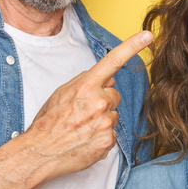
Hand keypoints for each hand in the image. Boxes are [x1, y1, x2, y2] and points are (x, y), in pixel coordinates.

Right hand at [24, 30, 151, 178]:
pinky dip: (100, 136)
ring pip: (113, 115)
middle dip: (102, 101)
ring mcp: (105, 122)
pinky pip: (111, 133)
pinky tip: (84, 139)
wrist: (40, 152)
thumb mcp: (62, 93)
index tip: (147, 36)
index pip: (113, 61)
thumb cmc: (48, 122)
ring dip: (101, 119)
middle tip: (82, 113)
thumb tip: (106, 79)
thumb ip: (85, 81)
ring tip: (80, 128)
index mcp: (86, 86)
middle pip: (114, 95)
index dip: (132, 46)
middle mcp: (99, 102)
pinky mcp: (108, 141)